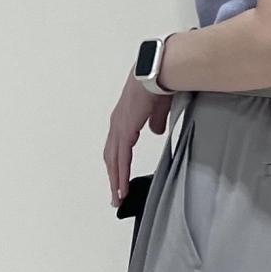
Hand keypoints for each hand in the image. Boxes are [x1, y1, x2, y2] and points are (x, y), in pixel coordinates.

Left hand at [105, 65, 173, 206]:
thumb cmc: (159, 84)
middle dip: (113, 177)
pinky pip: (121, 158)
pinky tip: (121, 188)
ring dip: (115, 181)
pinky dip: (120, 175)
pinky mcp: (125, 131)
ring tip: (118, 198)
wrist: (157, 72)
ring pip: (113, 161)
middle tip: (115, 196)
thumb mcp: (157, 108)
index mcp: (124, 117)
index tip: (119, 178)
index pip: (117, 146)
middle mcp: (117, 123)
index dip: (118, 164)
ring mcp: (119, 127)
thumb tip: (155, 132)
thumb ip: (155, 121)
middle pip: (111, 157)